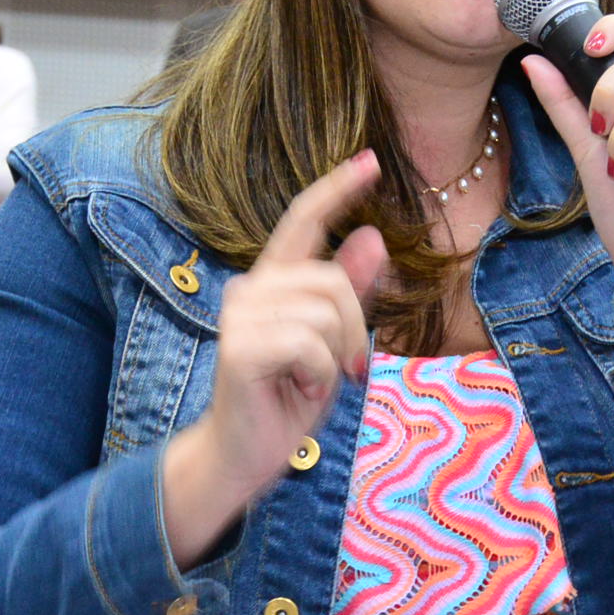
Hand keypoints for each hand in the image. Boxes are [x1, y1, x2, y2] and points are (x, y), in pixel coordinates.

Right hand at [160, 151, 386, 566]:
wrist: (247, 455)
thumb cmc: (289, 398)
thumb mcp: (334, 343)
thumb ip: (351, 294)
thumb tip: (374, 238)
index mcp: (276, 282)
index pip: (304, 221)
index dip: (336, 188)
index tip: (368, 160)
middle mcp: (252, 288)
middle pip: (332, 280)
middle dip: (354, 327)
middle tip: (344, 368)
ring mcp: (241, 314)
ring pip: (325, 312)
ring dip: (336, 355)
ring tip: (311, 379)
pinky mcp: (239, 345)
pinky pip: (308, 342)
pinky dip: (319, 372)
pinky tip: (299, 388)